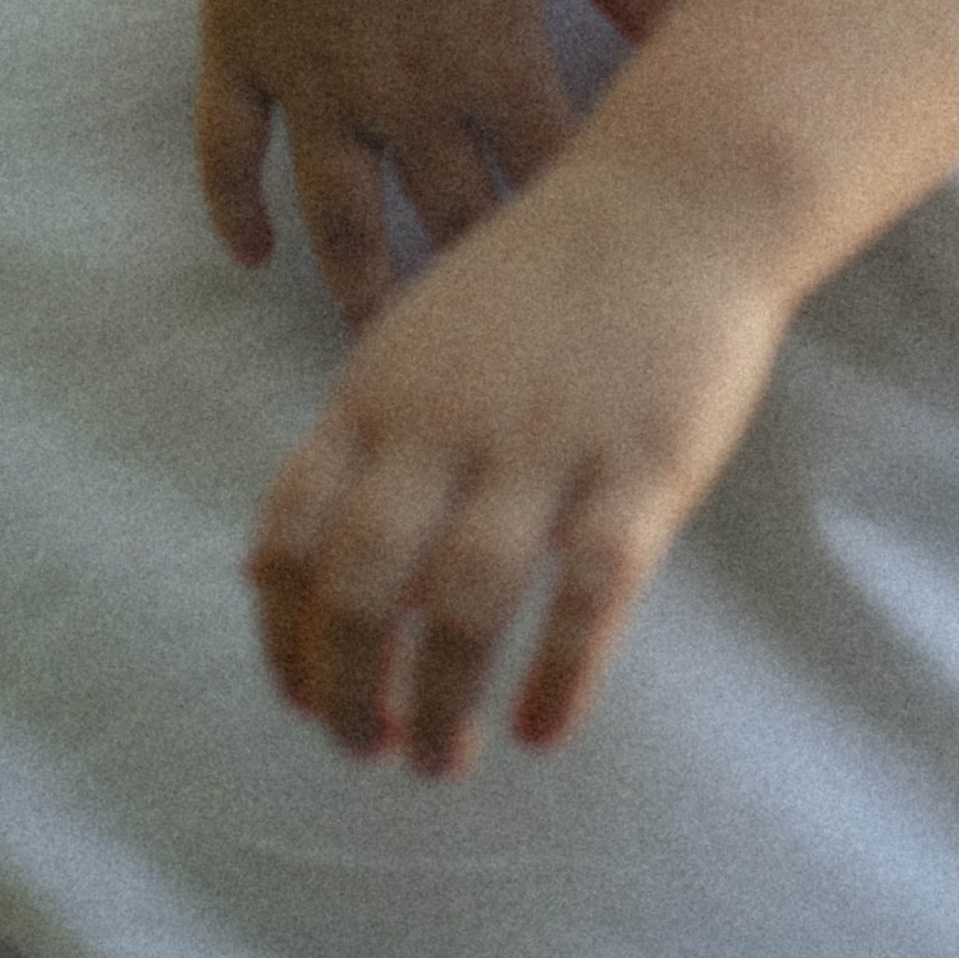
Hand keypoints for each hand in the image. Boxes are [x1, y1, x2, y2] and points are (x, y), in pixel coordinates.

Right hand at [197, 0, 672, 323]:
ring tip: (374, 341)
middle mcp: (406, 86)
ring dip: (359, 283)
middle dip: (474, 285)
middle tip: (493, 353)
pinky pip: (231, 151)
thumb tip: (699, 41)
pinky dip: (235, 212)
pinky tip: (251, 258)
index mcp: (496, 55)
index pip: (545, 181)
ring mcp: (316, 73)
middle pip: (448, 217)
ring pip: (339, 212)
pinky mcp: (245, 44)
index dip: (567, 234)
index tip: (593, 290)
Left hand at [246, 147, 793, 772]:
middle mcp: (446, 421)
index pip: (291, 532)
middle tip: (367, 750)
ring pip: (464, 608)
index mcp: (380, 389)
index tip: (300, 699)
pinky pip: (587, 596)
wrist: (676, 196)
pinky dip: (558, 678)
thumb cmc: (548, 274)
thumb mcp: (420, 333)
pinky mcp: (641, 466)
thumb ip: (360, 435)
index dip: (284, 634)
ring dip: (441, 705)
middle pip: (361, 586)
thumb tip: (282, 559)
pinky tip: (543, 732)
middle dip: (348, 690)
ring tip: (442, 760)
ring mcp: (546, 444)